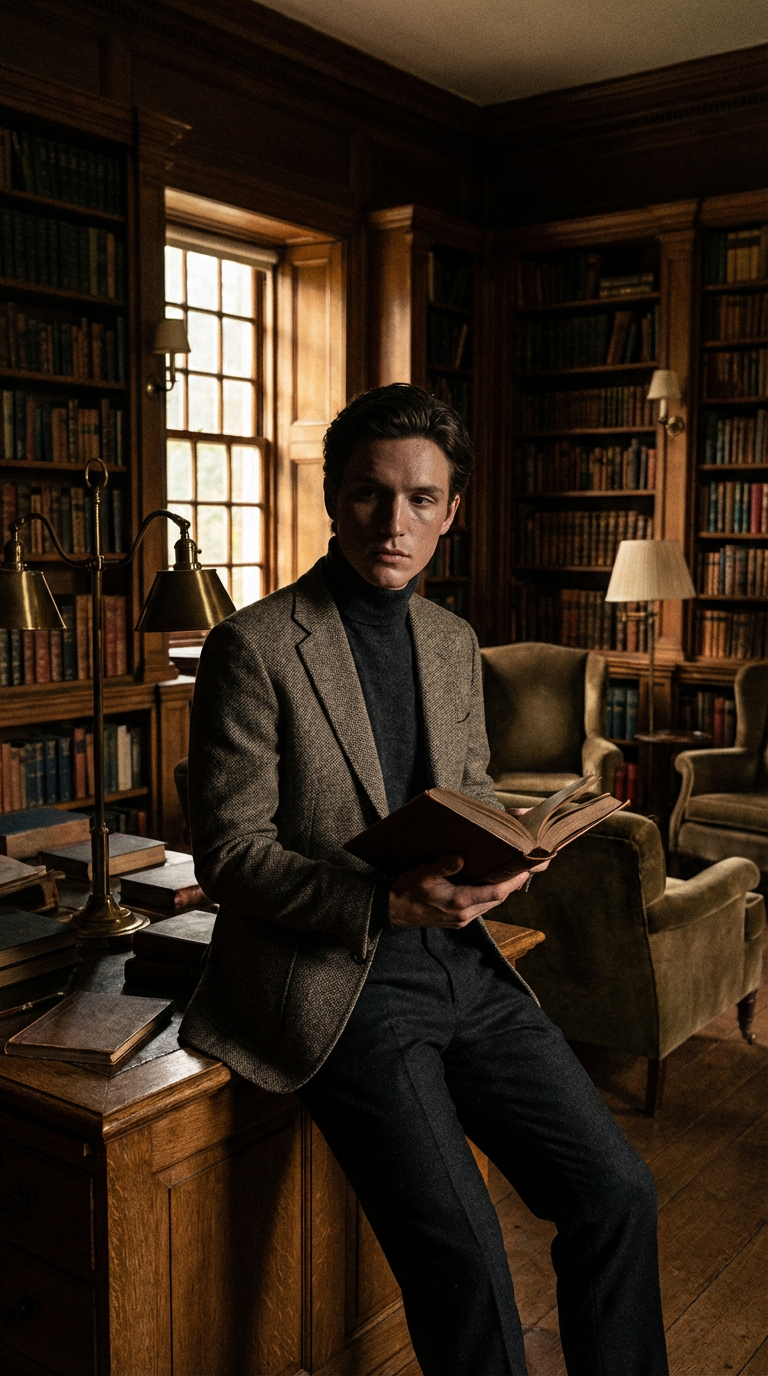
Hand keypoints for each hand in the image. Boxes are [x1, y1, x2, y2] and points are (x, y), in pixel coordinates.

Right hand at [388, 854, 548, 930]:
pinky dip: (490, 893)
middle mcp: (464, 914)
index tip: (528, 869)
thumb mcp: (422, 873)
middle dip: (513, 883)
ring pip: (491, 903)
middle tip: (527, 865)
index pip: (495, 893)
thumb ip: (443, 866)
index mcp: (458, 902)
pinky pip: (481, 905)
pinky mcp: (458, 920)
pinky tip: (491, 881)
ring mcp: (462, 919)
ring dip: (502, 889)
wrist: (390, 911)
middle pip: (498, 899)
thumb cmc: (405, 890)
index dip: (514, 881)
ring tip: (513, 871)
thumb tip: (461, 858)